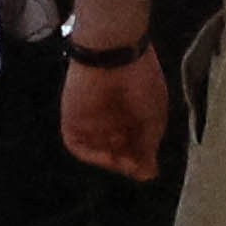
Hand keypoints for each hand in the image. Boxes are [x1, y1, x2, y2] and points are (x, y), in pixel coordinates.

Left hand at [59, 29, 168, 180]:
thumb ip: (147, 147)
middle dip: (127, 162)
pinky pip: (78, 145)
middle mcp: (111, 118)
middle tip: (135, 165)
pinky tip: (107, 155)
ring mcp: (92, 119)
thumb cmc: (141, 80)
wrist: (115, 51)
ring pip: (100, 150)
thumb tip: (149, 174)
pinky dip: (92, 154)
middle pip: (117, 151)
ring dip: (111, 160)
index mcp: (132, 114)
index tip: (148, 166)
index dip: (141, 160)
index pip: (134, 147)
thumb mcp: (153, 118)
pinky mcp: (72, 117)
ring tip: (124, 159)